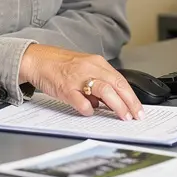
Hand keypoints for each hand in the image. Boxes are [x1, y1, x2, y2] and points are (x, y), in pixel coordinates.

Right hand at [18, 44, 142, 120]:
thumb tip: (109, 103)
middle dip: (129, 103)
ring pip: (104, 91)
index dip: (132, 97)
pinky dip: (88, 109)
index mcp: (97, 63)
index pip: (121, 80)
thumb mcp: (84, 69)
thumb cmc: (60, 65)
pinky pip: (81, 101)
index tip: (138, 110)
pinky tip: (90, 112)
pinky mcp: (65, 88)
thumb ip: (98, 83)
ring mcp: (78, 78)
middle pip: (116, 85)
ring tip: (122, 117)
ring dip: (117, 106)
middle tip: (136, 116)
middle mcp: (90, 68)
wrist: (37, 60)